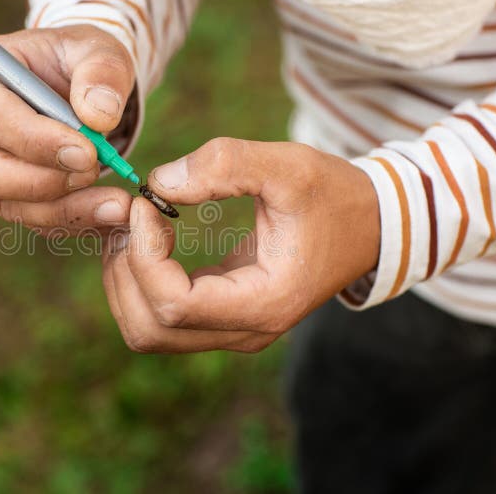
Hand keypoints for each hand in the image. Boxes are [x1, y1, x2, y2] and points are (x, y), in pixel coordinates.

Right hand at [0, 25, 135, 233]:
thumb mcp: (101, 51)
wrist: (86, 90)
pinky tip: (108, 211)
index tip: (87, 151)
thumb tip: (99, 116)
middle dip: (41, 182)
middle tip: (94, 171)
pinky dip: (73, 220)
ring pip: (6, 204)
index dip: (34, 140)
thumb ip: (103, 71)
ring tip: (115, 202)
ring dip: (63, 209)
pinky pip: (32, 220)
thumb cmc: (85, 63)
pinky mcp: (6, 194)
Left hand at [101, 138, 379, 352]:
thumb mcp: (289, 165)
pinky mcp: (223, 315)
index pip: (173, 305)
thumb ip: (225, 165)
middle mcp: (246, 330)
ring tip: (134, 225)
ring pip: (148, 330)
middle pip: (149, 329)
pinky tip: (148, 235)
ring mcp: (233, 329)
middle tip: (130, 216)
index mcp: (264, 303)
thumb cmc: (334, 195)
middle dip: (124, 272)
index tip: (145, 204)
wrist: (370, 224)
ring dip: (126, 280)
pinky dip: (141, 280)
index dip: (144, 255)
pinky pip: (162, 316)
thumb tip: (159, 183)